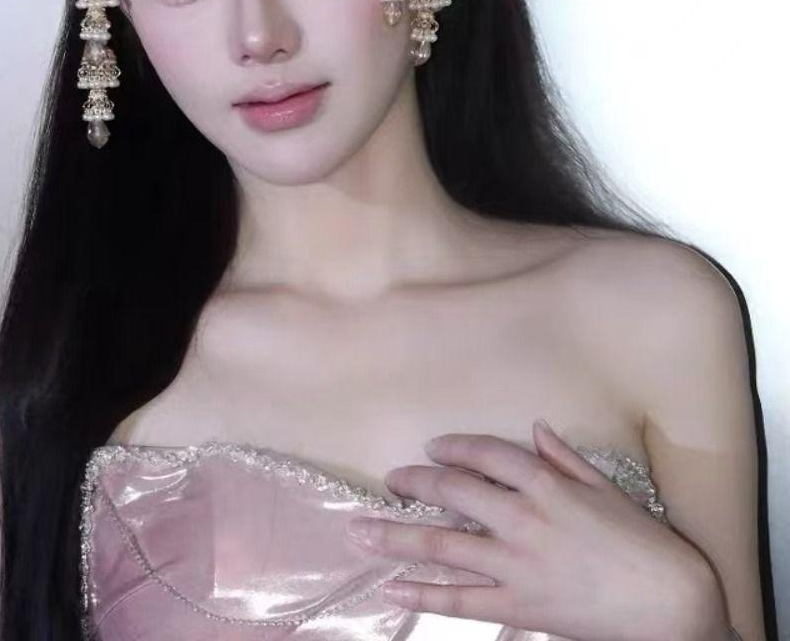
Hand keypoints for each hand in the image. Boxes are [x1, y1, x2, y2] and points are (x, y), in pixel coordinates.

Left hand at [344, 420, 724, 640]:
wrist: (671, 606)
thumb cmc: (643, 543)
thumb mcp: (606, 489)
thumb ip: (565, 457)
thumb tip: (536, 426)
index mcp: (545, 484)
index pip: (485, 454)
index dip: (454, 447)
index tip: (433, 447)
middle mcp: (521, 518)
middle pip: (452, 492)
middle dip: (414, 484)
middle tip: (389, 480)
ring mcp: (515, 564)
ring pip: (442, 545)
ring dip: (396, 536)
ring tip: (360, 530)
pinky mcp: (517, 605)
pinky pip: (459, 600)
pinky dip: (422, 595)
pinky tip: (391, 588)